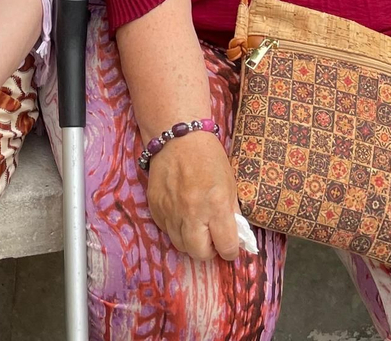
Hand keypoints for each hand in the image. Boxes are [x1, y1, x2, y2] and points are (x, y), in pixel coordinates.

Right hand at [145, 130, 241, 260]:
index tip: (230, 245)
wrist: (178, 138)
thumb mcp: (229, 184)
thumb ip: (232, 213)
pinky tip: (181, 213)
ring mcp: (171, 211)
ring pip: (180, 245)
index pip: (226, 247)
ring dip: (191, 240)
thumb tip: (235, 237)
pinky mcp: (155, 207)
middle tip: (212, 238)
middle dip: (208, 251)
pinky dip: (175, 228)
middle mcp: (192, 212)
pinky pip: (166, 230)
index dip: (230, 250)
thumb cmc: (209, 158)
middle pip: (199, 253)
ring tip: (196, 225)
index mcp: (216, 205)